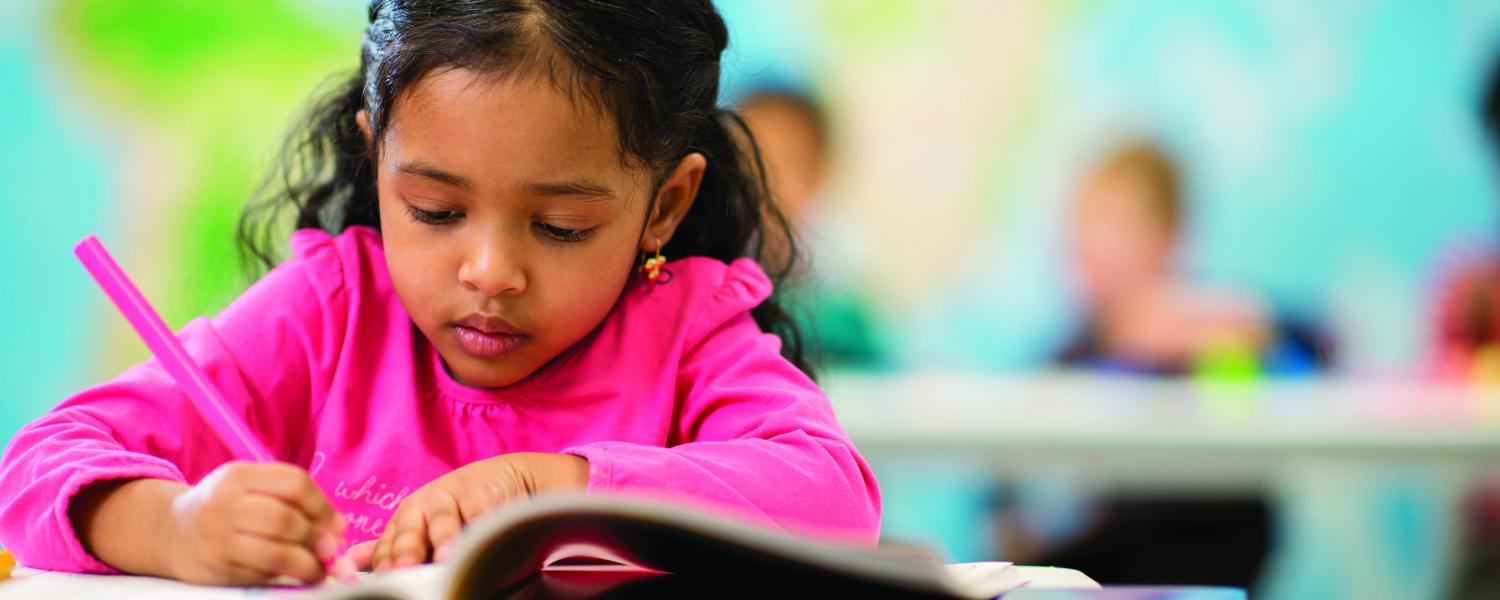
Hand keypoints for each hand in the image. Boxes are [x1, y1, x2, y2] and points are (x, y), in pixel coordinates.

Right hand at [164, 462, 345, 584]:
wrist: (172, 532)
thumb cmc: (226, 509)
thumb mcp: (250, 489)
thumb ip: (291, 501)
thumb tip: (338, 531)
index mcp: (238, 475)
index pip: (294, 483)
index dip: (323, 506)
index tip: (337, 525)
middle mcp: (224, 503)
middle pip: (286, 518)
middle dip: (317, 537)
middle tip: (331, 548)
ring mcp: (218, 536)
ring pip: (277, 551)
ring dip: (309, 561)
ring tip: (321, 566)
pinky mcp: (218, 565)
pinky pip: (264, 572)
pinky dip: (293, 575)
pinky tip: (303, 574)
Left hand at [367, 452, 586, 571]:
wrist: (502, 478)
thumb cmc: (459, 511)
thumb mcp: (425, 528)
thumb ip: (393, 546)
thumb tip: (350, 562)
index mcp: (405, 520)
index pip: (389, 545)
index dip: (385, 561)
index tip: (384, 577)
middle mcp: (422, 507)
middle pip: (410, 530)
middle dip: (407, 548)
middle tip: (404, 567)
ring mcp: (450, 496)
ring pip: (442, 519)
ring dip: (443, 536)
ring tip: (445, 556)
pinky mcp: (479, 491)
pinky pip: (478, 509)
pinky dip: (479, 521)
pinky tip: (480, 534)